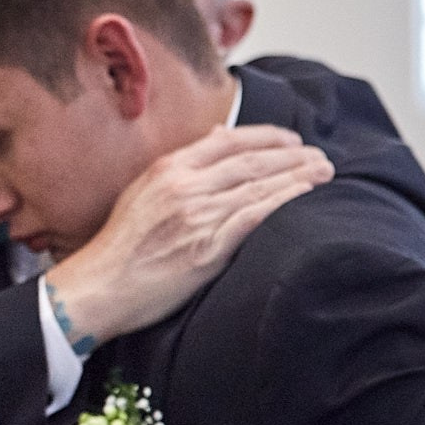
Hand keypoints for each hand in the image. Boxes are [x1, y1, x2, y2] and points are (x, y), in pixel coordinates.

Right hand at [45, 124, 331, 346]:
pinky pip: (255, 218)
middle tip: (321, 157)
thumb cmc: (118, 246)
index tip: (292, 140)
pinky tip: (306, 198)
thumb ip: (179, 167)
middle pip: (252, 161)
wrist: (98, 287)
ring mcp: (197, 217)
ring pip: (260, 187)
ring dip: (299, 177)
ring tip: (325, 174)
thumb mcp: (141, 192)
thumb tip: (216, 138)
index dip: (267, 137)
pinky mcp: (207, 248)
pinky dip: (284, 204)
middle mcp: (184, 187)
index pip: (228, 141)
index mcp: (167, 169)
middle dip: (294, 156)